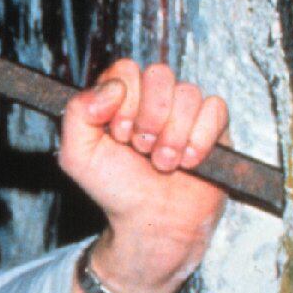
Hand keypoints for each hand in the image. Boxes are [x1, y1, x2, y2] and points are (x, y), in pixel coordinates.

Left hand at [59, 60, 229, 292]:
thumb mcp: (77, 155)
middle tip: (142, 149)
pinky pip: (215, 109)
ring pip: (188, 93)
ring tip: (162, 162)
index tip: (118, 134)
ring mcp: (185, 110)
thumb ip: (77, 112)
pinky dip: (199, 140)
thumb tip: (111, 87)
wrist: (152, 223)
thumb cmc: (115, 189)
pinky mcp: (213, 126)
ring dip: (172, 136)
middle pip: (159, 74)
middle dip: (149, 118)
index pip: (125, 69)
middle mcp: (153, 99)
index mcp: (120, 98)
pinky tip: (188, 162)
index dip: (123, 100)